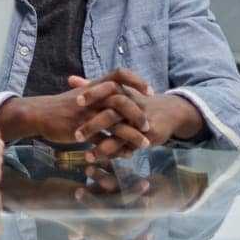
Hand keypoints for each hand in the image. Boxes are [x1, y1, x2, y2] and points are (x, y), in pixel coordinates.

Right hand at [0, 70, 149, 146]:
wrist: (39, 114)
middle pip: (122, 100)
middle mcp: (92, 98)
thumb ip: (99, 92)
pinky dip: (116, 149)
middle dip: (138, 114)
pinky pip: (103, 140)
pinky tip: (126, 154)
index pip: (119, 74)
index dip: (136, 81)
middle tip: (147, 125)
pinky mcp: (80, 130)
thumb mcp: (81, 93)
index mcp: (94, 86)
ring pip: (115, 123)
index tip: (150, 92)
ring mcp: (86, 114)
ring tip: (145, 144)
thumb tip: (116, 90)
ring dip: (132, 135)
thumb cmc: (61, 105)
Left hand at [77, 84, 203, 162]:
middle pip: (113, 113)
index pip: (108, 88)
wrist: (168, 112)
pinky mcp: (148, 135)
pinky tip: (103, 160)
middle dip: (94, 125)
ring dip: (103, 146)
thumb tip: (70, 79)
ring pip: (120, 134)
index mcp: (123, 91)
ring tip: (87, 155)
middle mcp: (133, 105)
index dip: (93, 93)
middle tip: (76, 135)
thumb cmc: (135, 102)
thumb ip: (93, 86)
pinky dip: (116, 154)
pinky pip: (129, 146)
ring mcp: (141, 121)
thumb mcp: (118, 92)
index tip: (77, 101)